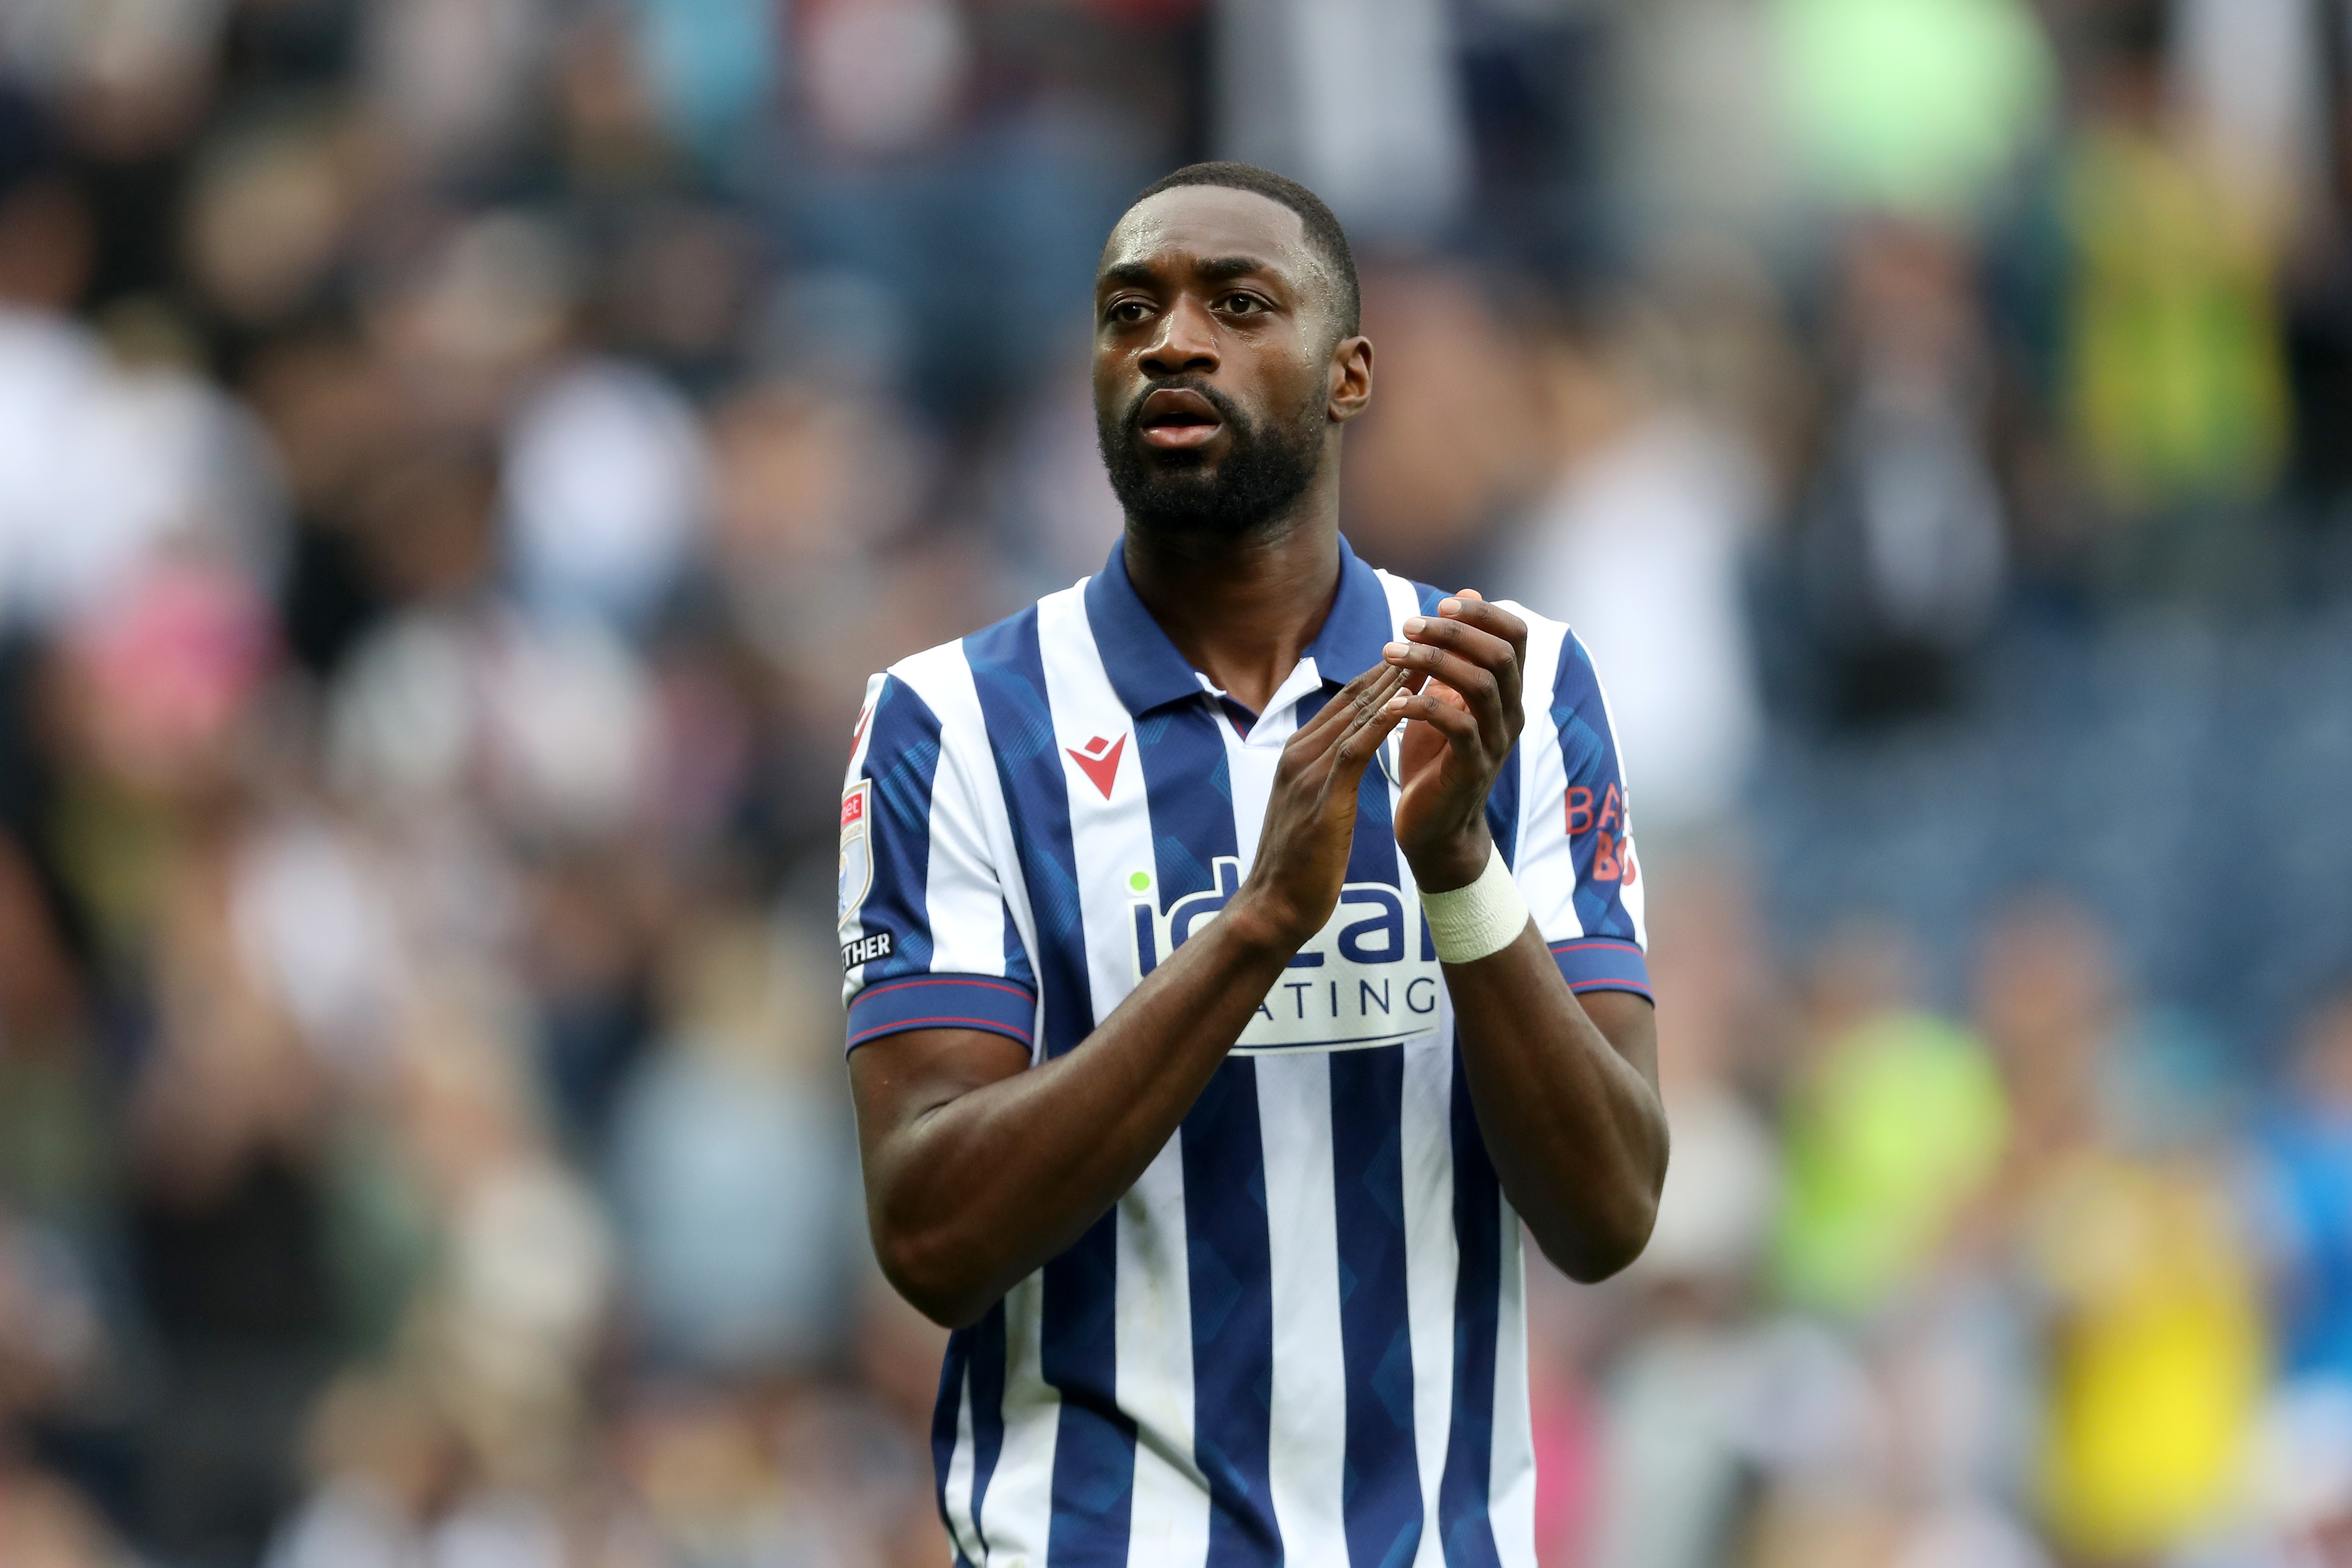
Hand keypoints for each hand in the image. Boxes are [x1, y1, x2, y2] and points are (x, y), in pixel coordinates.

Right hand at [1228, 660, 1411, 950]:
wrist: (1272, 907)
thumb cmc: (1297, 866)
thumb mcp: (1311, 807)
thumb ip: (1325, 777)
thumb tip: (1347, 760)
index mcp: (1297, 754)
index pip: (1346, 702)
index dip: (1382, 674)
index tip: (1418, 652)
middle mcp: (1299, 753)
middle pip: (1353, 698)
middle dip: (1393, 667)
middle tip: (1431, 639)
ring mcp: (1307, 772)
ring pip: (1355, 715)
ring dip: (1393, 684)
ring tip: (1429, 658)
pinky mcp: (1321, 795)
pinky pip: (1355, 749)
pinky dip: (1380, 722)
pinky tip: (1406, 703)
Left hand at [1383, 590, 1527, 890]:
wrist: (1434, 830)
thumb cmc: (1434, 760)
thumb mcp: (1445, 698)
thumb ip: (1455, 654)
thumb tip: (1463, 595)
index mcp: (1506, 692)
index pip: (1515, 635)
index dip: (1483, 612)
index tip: (1440, 607)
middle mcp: (1510, 714)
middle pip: (1501, 654)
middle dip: (1454, 632)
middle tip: (1408, 626)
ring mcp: (1495, 743)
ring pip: (1481, 685)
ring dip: (1434, 662)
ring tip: (1391, 653)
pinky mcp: (1472, 770)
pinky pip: (1458, 727)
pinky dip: (1423, 706)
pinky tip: (1392, 702)